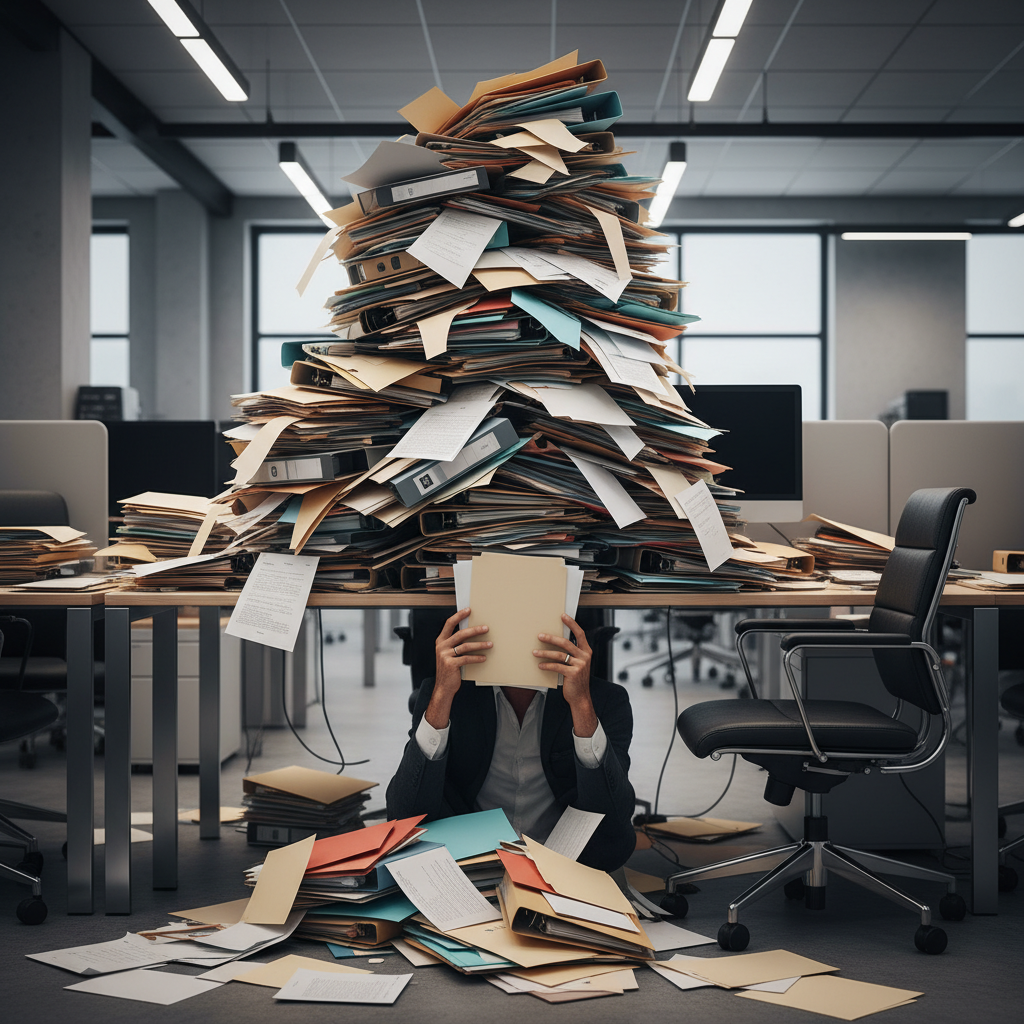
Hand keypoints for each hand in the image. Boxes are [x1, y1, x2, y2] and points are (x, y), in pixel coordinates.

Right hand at [426, 608, 489, 729]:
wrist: (443, 687)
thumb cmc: (449, 669)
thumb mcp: (449, 653)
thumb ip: (456, 643)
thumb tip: (473, 632)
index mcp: (441, 641)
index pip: (449, 624)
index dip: (459, 616)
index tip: (469, 610)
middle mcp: (441, 646)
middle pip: (460, 634)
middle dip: (475, 630)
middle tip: (486, 628)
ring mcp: (445, 655)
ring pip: (466, 646)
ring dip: (480, 645)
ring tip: (490, 644)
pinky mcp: (450, 664)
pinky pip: (467, 658)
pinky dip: (477, 658)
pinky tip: (484, 658)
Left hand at [534, 614, 597, 736]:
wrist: (580, 697)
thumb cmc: (576, 679)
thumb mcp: (577, 663)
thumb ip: (571, 653)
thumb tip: (554, 641)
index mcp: (586, 651)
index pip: (580, 633)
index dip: (572, 624)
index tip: (562, 616)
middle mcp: (585, 656)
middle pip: (566, 643)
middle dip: (551, 638)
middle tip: (539, 636)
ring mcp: (580, 665)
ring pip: (559, 655)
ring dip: (545, 653)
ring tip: (534, 652)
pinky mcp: (573, 674)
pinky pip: (557, 666)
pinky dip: (547, 665)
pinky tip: (540, 665)